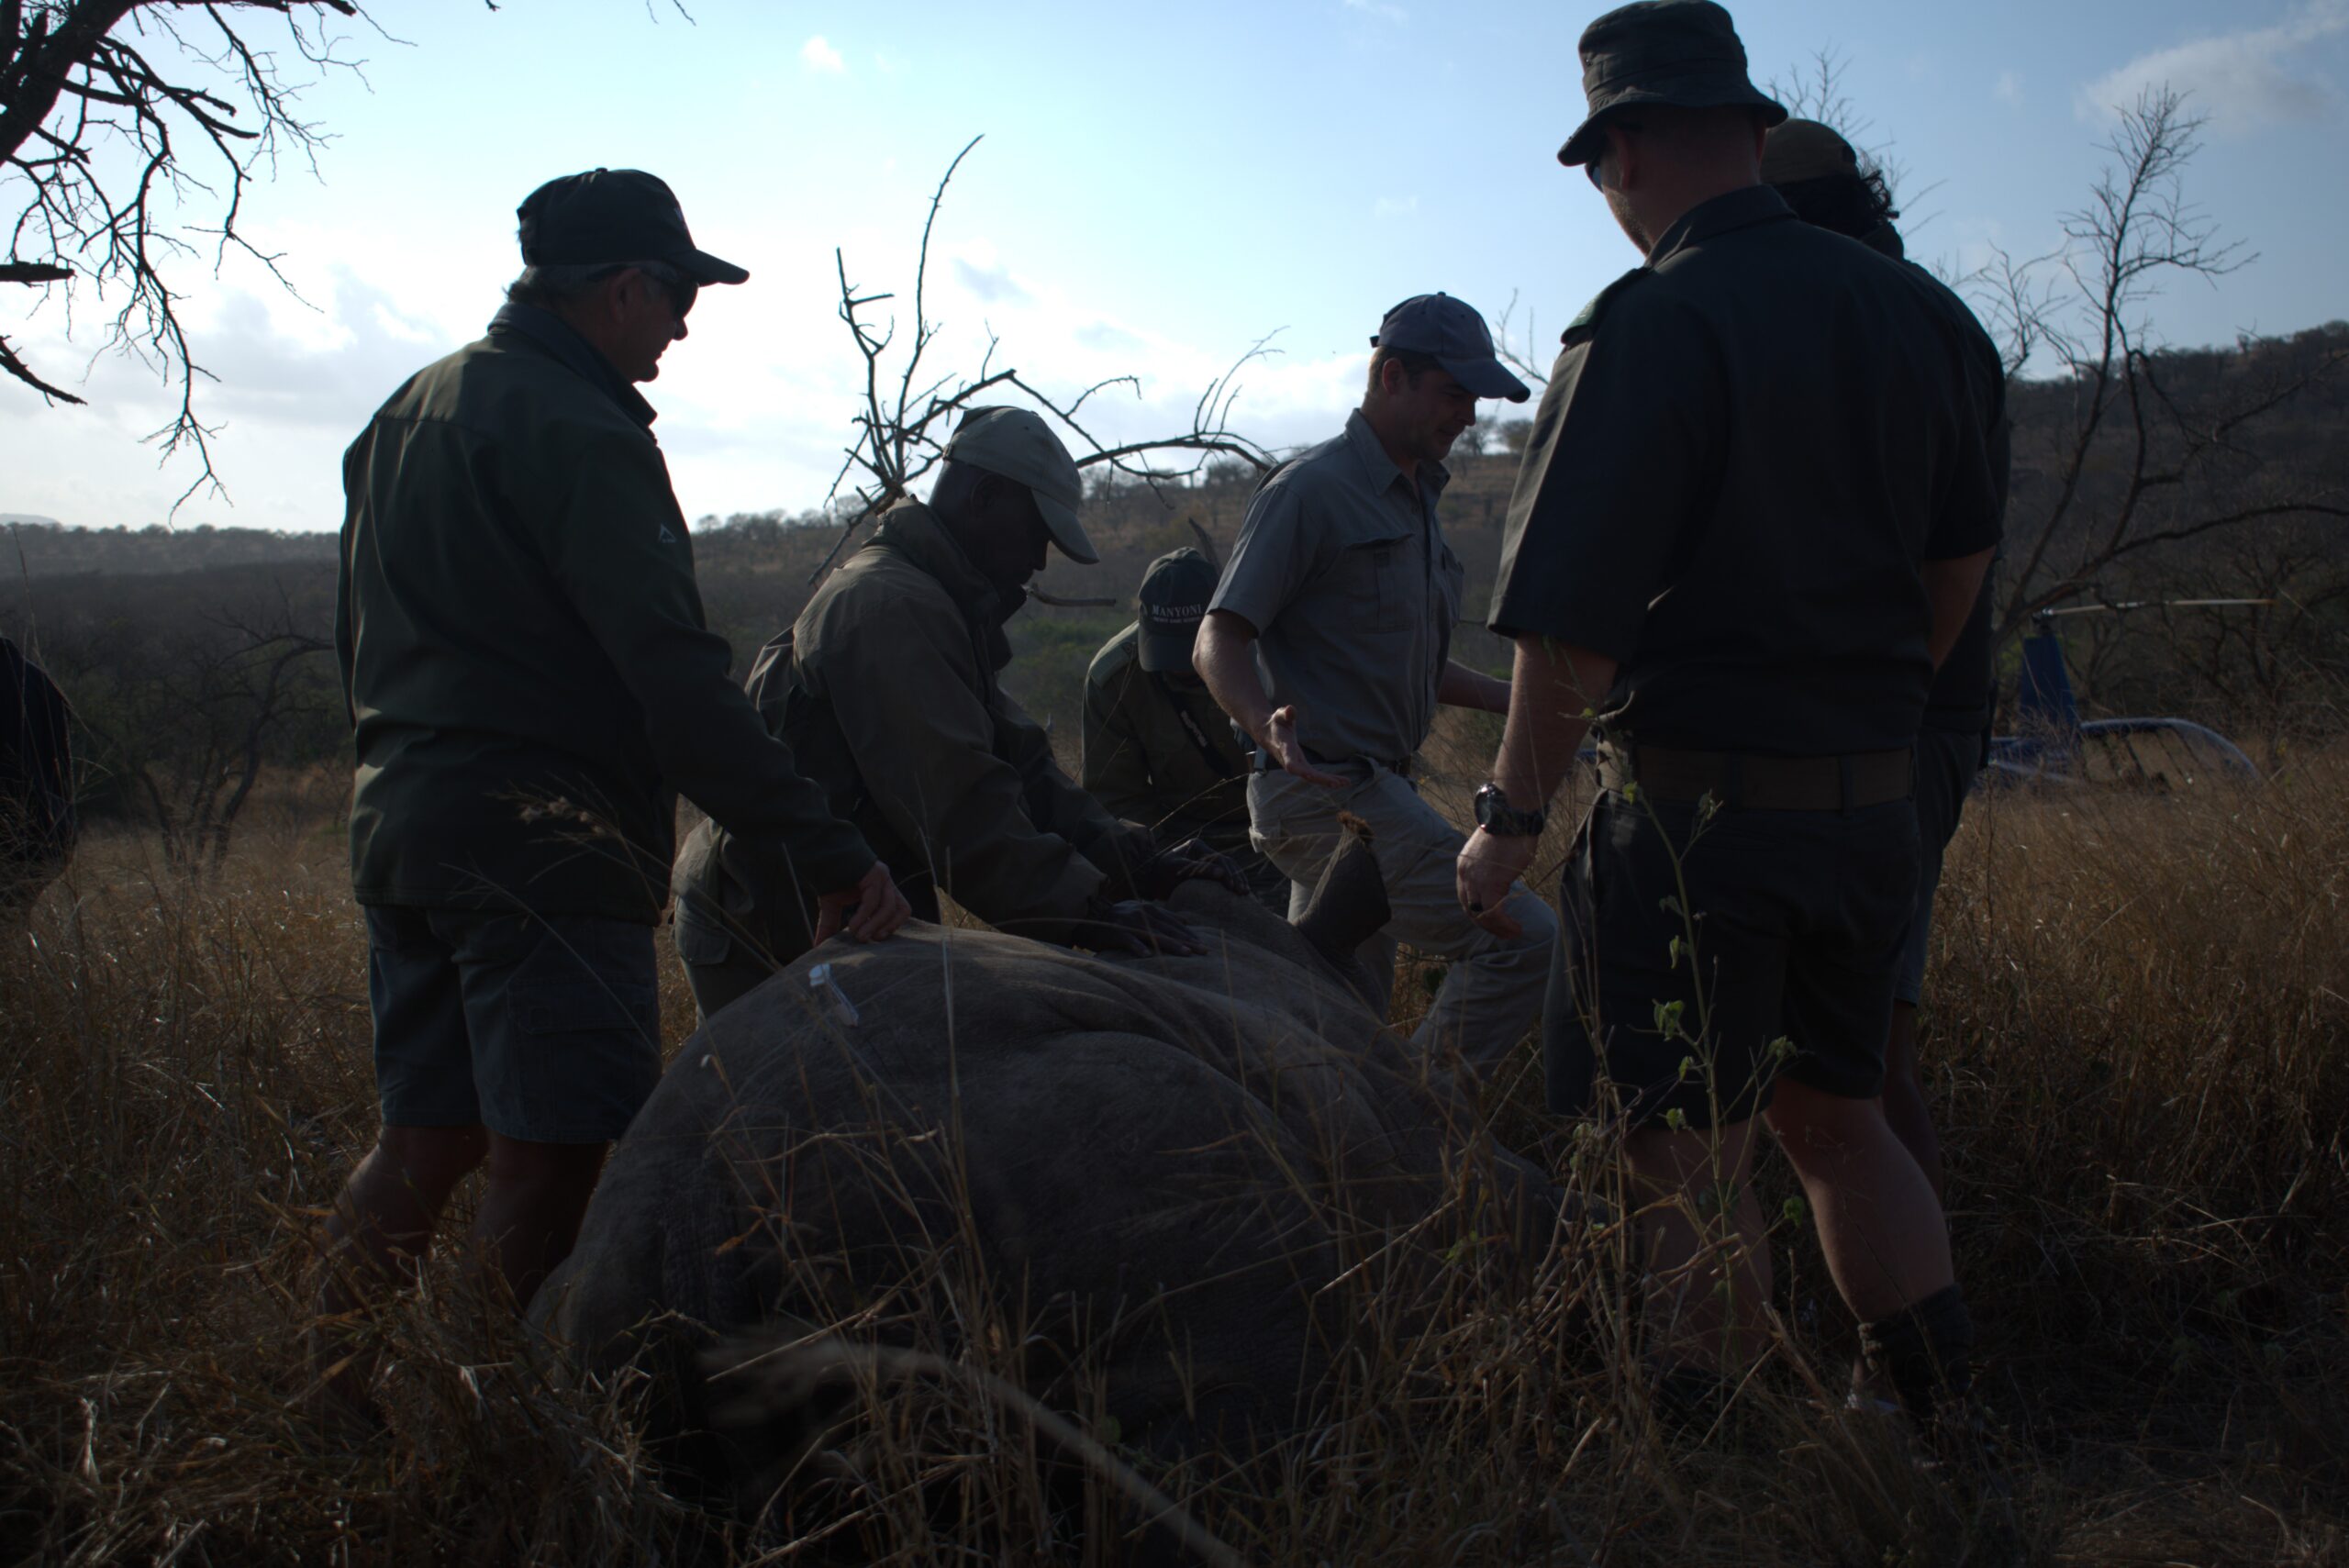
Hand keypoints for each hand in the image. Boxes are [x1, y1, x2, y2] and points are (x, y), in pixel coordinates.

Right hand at [813, 861, 911, 944]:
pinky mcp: (873, 874)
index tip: (874, 939)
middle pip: (903, 909)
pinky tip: (853, 927)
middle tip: (871, 941)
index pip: (899, 911)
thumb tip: (818, 946)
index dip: (890, 927)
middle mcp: (886, 882)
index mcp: (882, 890)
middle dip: (889, 928)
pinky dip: (864, 917)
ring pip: (890, 907)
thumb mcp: (832, 905)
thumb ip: (830, 925)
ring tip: (859, 938)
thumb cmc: (828, 877)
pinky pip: (873, 900)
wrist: (819, 853)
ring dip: (875, 926)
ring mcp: (881, 876)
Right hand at [1084, 899, 1206, 957]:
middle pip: (1169, 930)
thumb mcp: (1143, 912)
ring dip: (1171, 944)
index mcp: (1150, 909)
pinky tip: (1147, 957)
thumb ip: (1164, 916)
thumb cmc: (1121, 918)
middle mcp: (1143, 914)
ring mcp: (1130, 923)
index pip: (1174, 923)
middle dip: (1188, 941)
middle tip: (1203, 951)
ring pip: (1154, 935)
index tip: (1203, 945)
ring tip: (1186, 954)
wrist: (1091, 916)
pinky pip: (1129, 941)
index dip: (1189, 934)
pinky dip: (1138, 948)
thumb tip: (1186, 920)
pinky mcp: (1117, 932)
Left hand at [1139, 837, 1248, 899]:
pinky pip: (1224, 875)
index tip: (1232, 886)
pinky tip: (1239, 891)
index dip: (1227, 872)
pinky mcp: (1206, 871)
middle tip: (1243, 892)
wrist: (1151, 879)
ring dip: (1237, 879)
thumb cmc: (1160, 873)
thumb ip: (1198, 870)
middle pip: (1226, 862)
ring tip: (1245, 893)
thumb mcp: (1177, 869)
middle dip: (1236, 877)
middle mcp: (1204, 851)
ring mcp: (1206, 861)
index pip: (1218, 858)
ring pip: (1228, 868)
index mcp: (1197, 846)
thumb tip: (1222, 874)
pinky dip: (1232, 882)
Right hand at [1262, 705, 1345, 788]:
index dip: (1299, 770)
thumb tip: (1290, 709)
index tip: (1309, 775)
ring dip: (1327, 781)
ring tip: (1345, 783)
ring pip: (1312, 777)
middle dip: (1320, 779)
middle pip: (1305, 774)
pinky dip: (1327, 779)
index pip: (1291, 764)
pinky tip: (1340, 781)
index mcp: (1285, 749)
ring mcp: (1296, 764)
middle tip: (1337, 784)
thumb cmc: (1276, 723)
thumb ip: (1286, 713)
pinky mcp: (1301, 765)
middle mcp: (1290, 760)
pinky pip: (1314, 775)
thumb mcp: (1280, 715)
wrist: (1267, 734)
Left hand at [1456, 826, 1538, 939]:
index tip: (1492, 920)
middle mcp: (1465, 874)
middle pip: (1469, 909)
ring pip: (1480, 915)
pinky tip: (1516, 927)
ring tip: (1512, 933)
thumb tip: (1501, 880)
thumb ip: (1491, 868)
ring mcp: (1476, 880)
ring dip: (1496, 928)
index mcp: (1464, 866)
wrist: (1511, 816)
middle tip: (1502, 932)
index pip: (1464, 896)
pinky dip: (1504, 924)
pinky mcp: (1491, 883)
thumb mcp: (1492, 852)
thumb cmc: (1509, 830)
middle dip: (1485, 924)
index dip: (1476, 911)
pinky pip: (1494, 912)